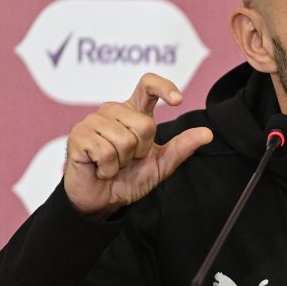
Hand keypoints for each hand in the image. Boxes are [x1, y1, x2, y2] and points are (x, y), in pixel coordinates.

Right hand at [64, 73, 212, 216]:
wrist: (103, 200)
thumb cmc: (129, 178)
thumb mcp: (161, 164)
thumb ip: (182, 147)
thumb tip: (207, 134)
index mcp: (133, 112)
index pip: (147, 85)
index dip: (164, 87)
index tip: (178, 101)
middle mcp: (113, 111)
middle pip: (144, 124)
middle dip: (141, 150)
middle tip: (128, 160)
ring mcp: (93, 121)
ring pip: (124, 139)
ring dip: (123, 161)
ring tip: (112, 164)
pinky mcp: (78, 135)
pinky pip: (105, 151)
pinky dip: (107, 168)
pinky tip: (100, 169)